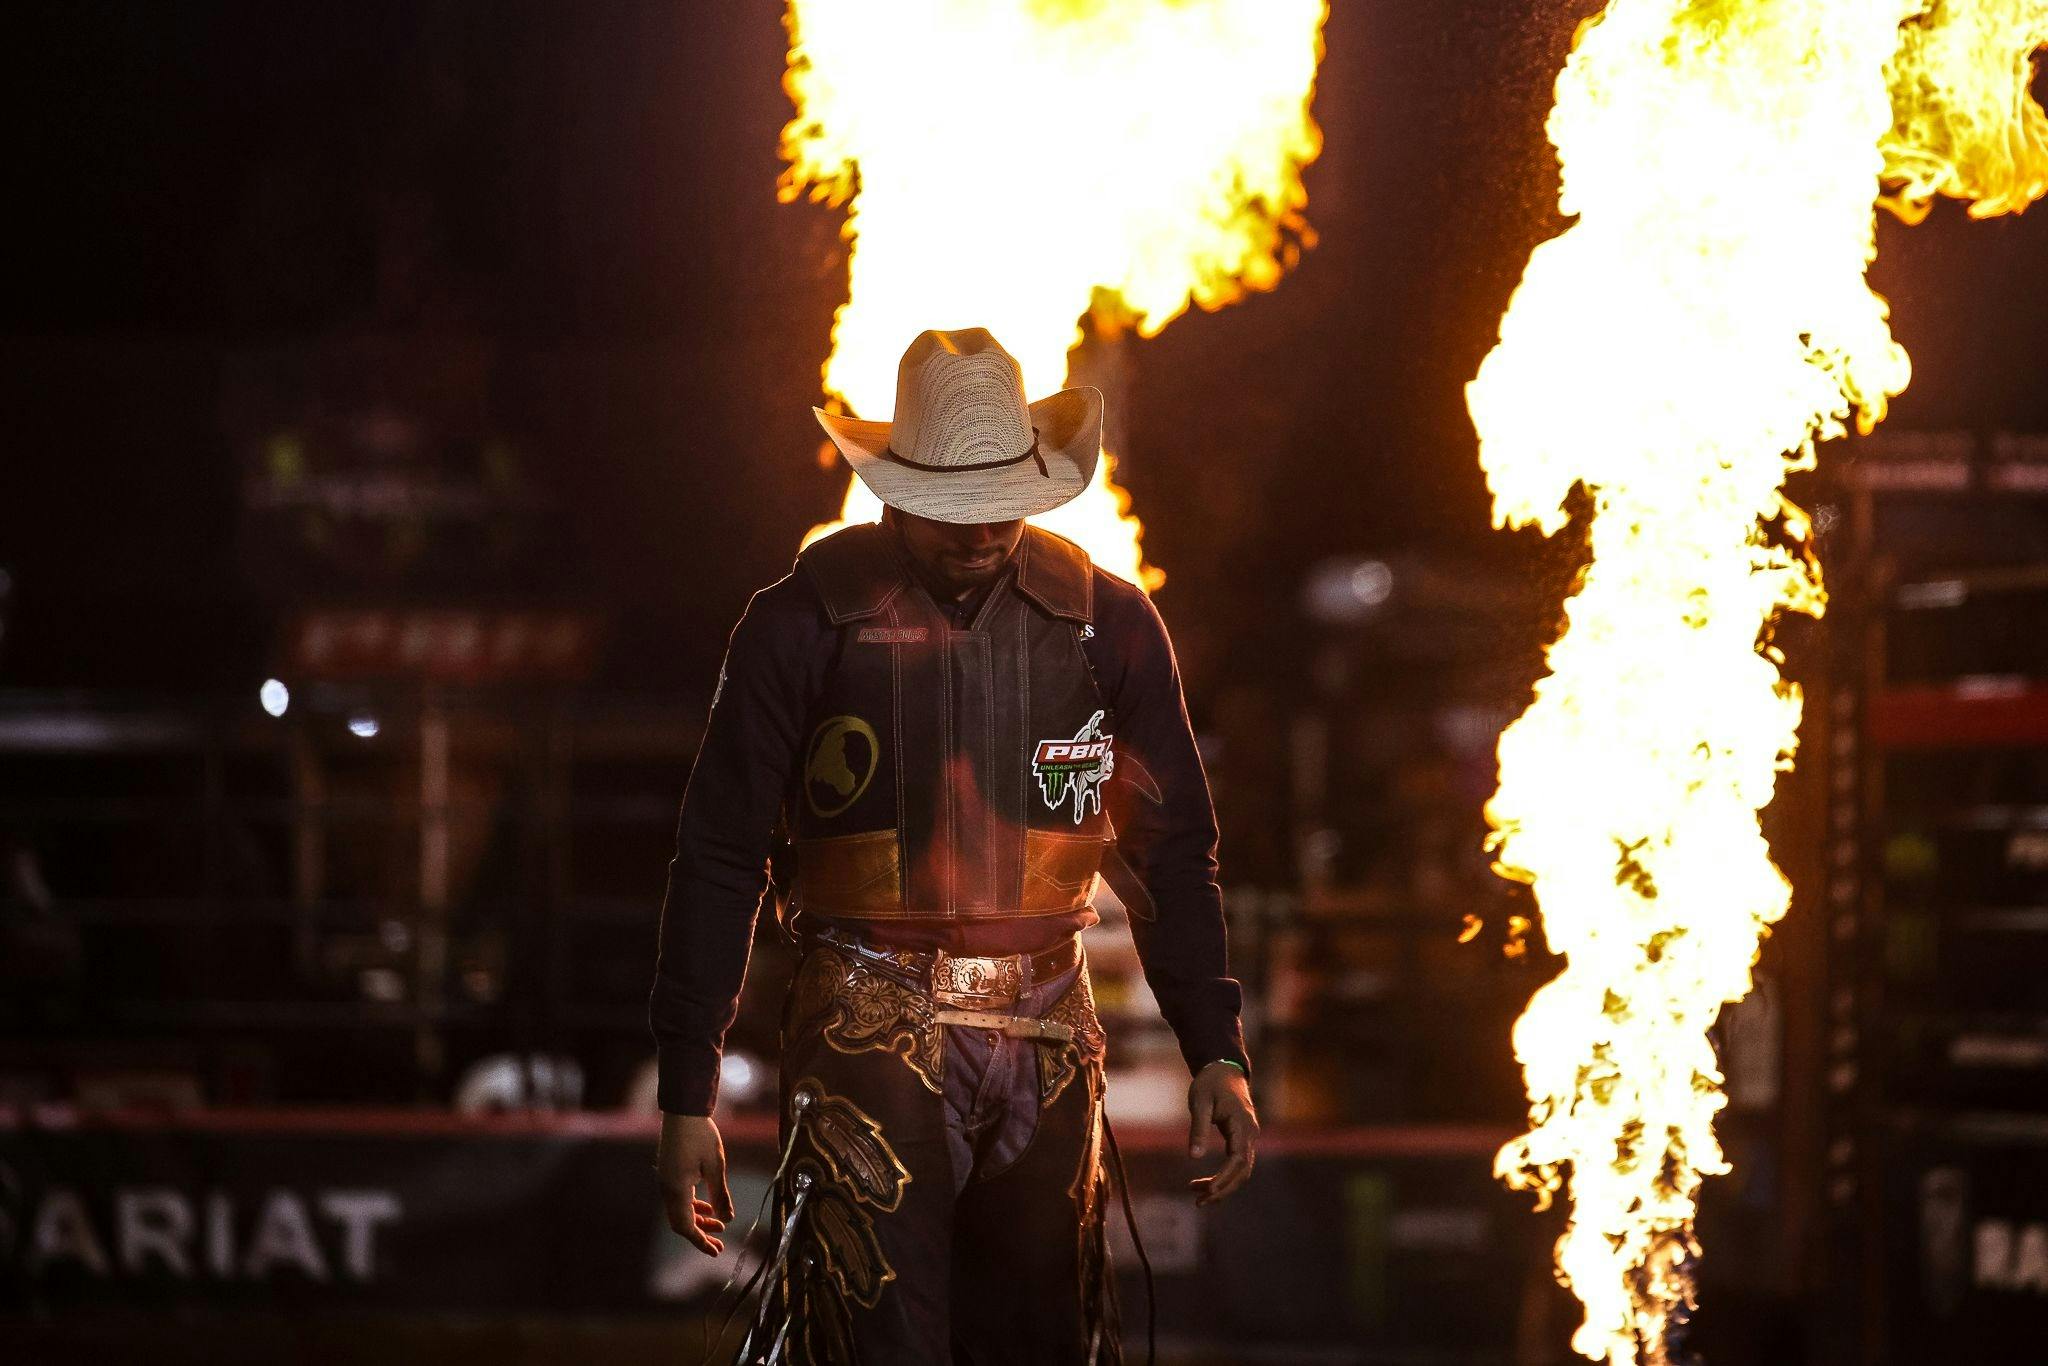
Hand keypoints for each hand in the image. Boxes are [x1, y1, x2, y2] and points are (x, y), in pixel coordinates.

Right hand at [657, 1112, 733, 1254]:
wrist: (683, 1110)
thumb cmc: (701, 1135)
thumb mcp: (716, 1165)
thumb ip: (720, 1194)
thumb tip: (728, 1220)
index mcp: (677, 1189)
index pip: (685, 1226)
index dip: (700, 1241)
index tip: (716, 1251)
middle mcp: (666, 1188)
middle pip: (680, 1222)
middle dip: (699, 1235)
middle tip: (719, 1244)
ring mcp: (665, 1180)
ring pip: (679, 1211)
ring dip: (697, 1220)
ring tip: (718, 1226)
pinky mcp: (668, 1173)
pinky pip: (678, 1199)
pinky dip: (692, 1207)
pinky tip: (707, 1206)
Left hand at [1186, 1060, 1257, 1206]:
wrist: (1224, 1069)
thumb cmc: (1210, 1084)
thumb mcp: (1199, 1103)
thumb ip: (1198, 1129)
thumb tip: (1193, 1157)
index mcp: (1242, 1125)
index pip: (1237, 1159)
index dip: (1224, 1178)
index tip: (1207, 1191)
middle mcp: (1250, 1134)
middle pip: (1242, 1171)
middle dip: (1222, 1189)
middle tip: (1198, 1202)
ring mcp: (1249, 1137)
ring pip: (1241, 1171)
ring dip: (1223, 1186)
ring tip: (1198, 1197)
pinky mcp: (1242, 1139)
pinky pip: (1237, 1164)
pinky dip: (1224, 1177)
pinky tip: (1207, 1185)